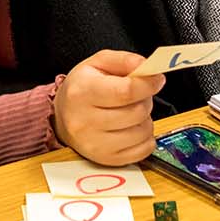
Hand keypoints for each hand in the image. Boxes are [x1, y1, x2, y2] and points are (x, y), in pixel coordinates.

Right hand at [52, 50, 164, 165]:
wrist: (63, 115)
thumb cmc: (82, 88)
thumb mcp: (98, 63)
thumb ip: (125, 61)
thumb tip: (149, 69)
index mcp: (82, 92)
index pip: (126, 91)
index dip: (148, 84)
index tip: (156, 79)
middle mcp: (85, 121)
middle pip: (136, 112)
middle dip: (145, 100)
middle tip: (138, 95)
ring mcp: (94, 144)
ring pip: (142, 132)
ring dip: (145, 120)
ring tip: (131, 112)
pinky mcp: (105, 159)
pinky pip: (143, 150)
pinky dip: (145, 139)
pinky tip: (132, 128)